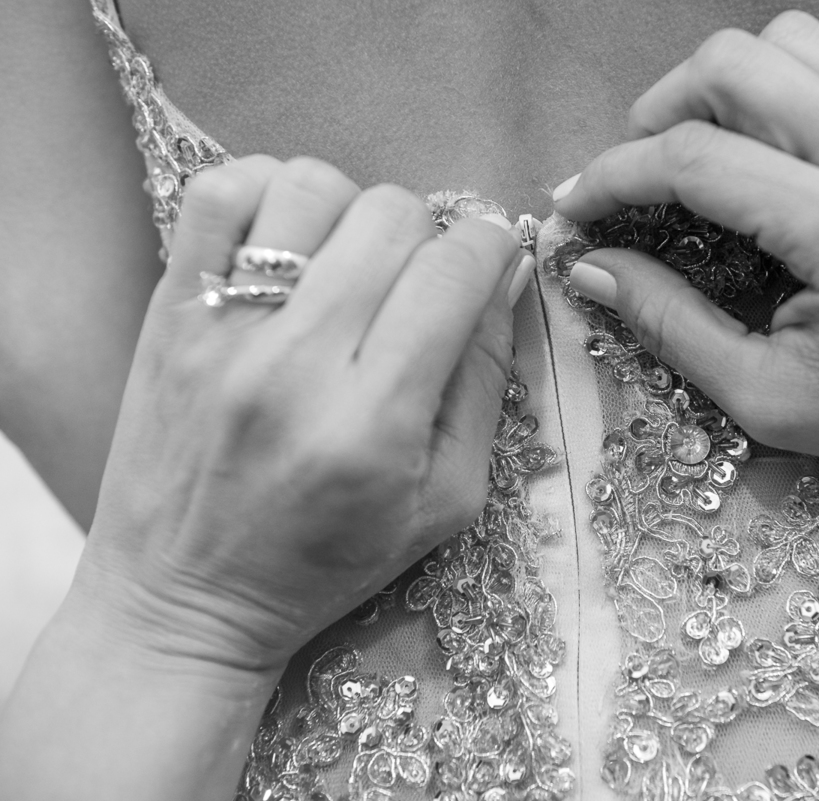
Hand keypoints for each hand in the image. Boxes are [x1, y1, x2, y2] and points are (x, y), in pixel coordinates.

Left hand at [76, 155, 530, 672]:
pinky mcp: (169, 311)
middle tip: (417, 282)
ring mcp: (221, 329)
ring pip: (312, 186)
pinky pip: (219, 191)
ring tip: (348, 265)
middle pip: (392, 217)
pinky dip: (267, 193)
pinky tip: (286, 244)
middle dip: (429, 235)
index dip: (490, 247)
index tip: (488, 261)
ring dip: (352, 214)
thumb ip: (484, 385)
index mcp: (374, 422)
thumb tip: (502, 279)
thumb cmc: (328, 563)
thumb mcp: (446, 502)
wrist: (184, 601)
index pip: (454, 272)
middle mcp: (295, 364)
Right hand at [552, 13, 818, 490]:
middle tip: (633, 176)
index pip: (693, 161)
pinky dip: (788, 70)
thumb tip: (594, 270)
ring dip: (723, 83)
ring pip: (789, 38)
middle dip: (655, 111)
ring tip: (700, 148)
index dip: (612, 179)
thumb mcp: (774, 399)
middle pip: (732, 64)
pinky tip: (772, 131)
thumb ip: (674, 325)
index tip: (576, 211)